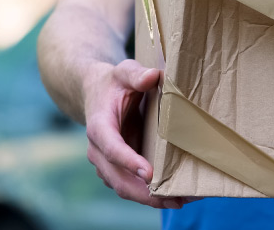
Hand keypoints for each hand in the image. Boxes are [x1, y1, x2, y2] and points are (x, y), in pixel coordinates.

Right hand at [83, 59, 184, 208]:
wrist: (96, 93)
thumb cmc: (114, 83)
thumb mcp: (123, 71)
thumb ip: (136, 74)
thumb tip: (153, 77)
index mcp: (99, 126)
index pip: (111, 147)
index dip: (128, 161)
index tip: (148, 174)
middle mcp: (98, 149)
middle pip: (117, 177)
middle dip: (143, 192)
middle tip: (172, 199)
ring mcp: (106, 162)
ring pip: (123, 186)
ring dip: (148, 198)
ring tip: (178, 201)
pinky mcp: (116, 167)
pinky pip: (130, 185)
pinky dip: (148, 194)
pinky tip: (172, 196)